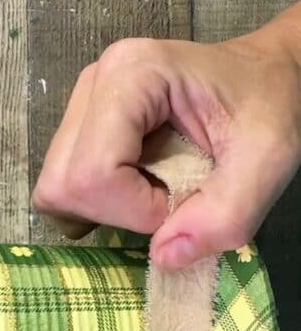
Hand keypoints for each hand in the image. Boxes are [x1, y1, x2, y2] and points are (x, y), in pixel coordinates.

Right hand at [33, 6, 300, 267]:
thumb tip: (164, 257)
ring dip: (109, 208)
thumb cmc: (272, 104)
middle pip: (62, 183)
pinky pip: (67, 182)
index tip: (187, 198)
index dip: (137, 209)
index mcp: (133, 74)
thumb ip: (226, 214)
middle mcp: (95, 81)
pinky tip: (142, 183)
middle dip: (116, 212)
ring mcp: (84, 98)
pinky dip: (103, 200)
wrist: (270, 73)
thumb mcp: (268, 160)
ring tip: (158, 188)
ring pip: (58, 186)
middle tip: (169, 198)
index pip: (93, 172)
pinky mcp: (83, 119)